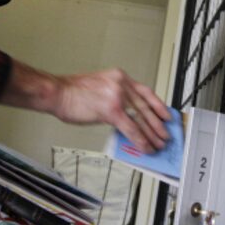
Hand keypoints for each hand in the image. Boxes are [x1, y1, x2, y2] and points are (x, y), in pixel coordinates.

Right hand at [52, 69, 171, 152]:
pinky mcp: (112, 110)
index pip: (146, 92)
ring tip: (159, 144)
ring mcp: (118, 96)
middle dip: (158, 124)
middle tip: (166, 134)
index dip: (158, 105)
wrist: (58, 92)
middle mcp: (122, 84)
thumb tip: (128, 117)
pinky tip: (145, 148)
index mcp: (120, 77)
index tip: (167, 114)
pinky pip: (131, 129)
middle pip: (146, 106)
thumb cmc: (73, 92)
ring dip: (152, 134)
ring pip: (142, 119)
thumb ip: (116, 98)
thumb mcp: (100, 87)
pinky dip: (140, 140)